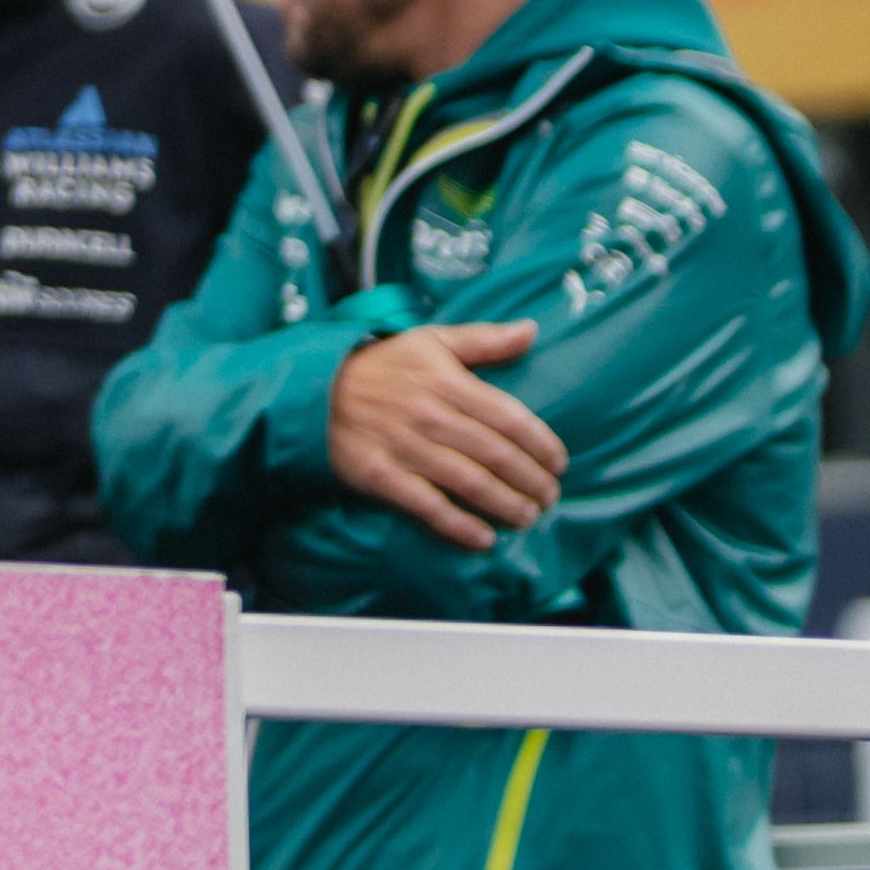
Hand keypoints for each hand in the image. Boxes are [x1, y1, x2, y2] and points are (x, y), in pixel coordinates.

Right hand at [324, 320, 563, 549]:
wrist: (310, 390)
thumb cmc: (378, 365)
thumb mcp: (429, 341)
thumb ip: (483, 340)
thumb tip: (531, 330)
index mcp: (446, 381)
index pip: (509, 417)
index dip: (541, 444)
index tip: (559, 464)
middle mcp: (429, 415)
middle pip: (495, 454)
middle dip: (530, 480)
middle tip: (549, 498)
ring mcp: (403, 447)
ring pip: (469, 482)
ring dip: (505, 504)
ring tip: (527, 517)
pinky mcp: (380, 475)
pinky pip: (427, 506)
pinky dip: (458, 525)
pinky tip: (483, 539)